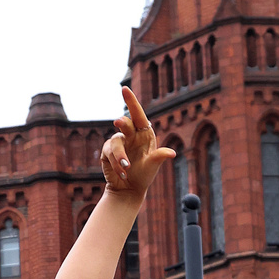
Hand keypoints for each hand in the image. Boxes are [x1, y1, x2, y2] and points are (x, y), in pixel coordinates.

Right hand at [100, 86, 174, 205]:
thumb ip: (159, 157)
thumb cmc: (144, 176)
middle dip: (122, 122)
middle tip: (118, 122)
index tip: (124, 88)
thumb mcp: (152, 166)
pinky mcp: (107, 152)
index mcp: (144, 134)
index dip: (131, 101)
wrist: (129, 190)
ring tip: (126, 168)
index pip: (138, 115)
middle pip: (124, 123)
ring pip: (116, 141)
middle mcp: (131, 135)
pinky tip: (122, 173)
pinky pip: (109, 153)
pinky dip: (116, 164)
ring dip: (120, 155)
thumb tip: (171, 153)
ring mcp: (119, 143)